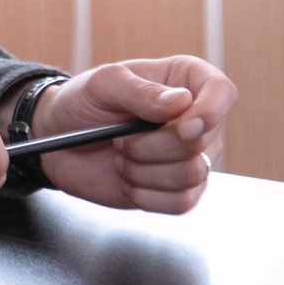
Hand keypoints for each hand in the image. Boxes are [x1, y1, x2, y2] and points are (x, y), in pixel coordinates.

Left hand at [23, 57, 236, 214]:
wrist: (60, 141)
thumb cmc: (83, 102)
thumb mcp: (103, 84)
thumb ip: (140, 92)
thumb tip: (182, 104)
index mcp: (185, 80)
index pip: (223, 93)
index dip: (211, 112)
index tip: (183, 126)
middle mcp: (195, 119)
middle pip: (202, 142)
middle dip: (152, 146)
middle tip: (119, 138)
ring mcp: (191, 157)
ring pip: (193, 176)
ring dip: (144, 171)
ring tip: (121, 156)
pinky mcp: (179, 190)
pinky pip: (181, 203)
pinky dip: (146, 195)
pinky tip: (127, 179)